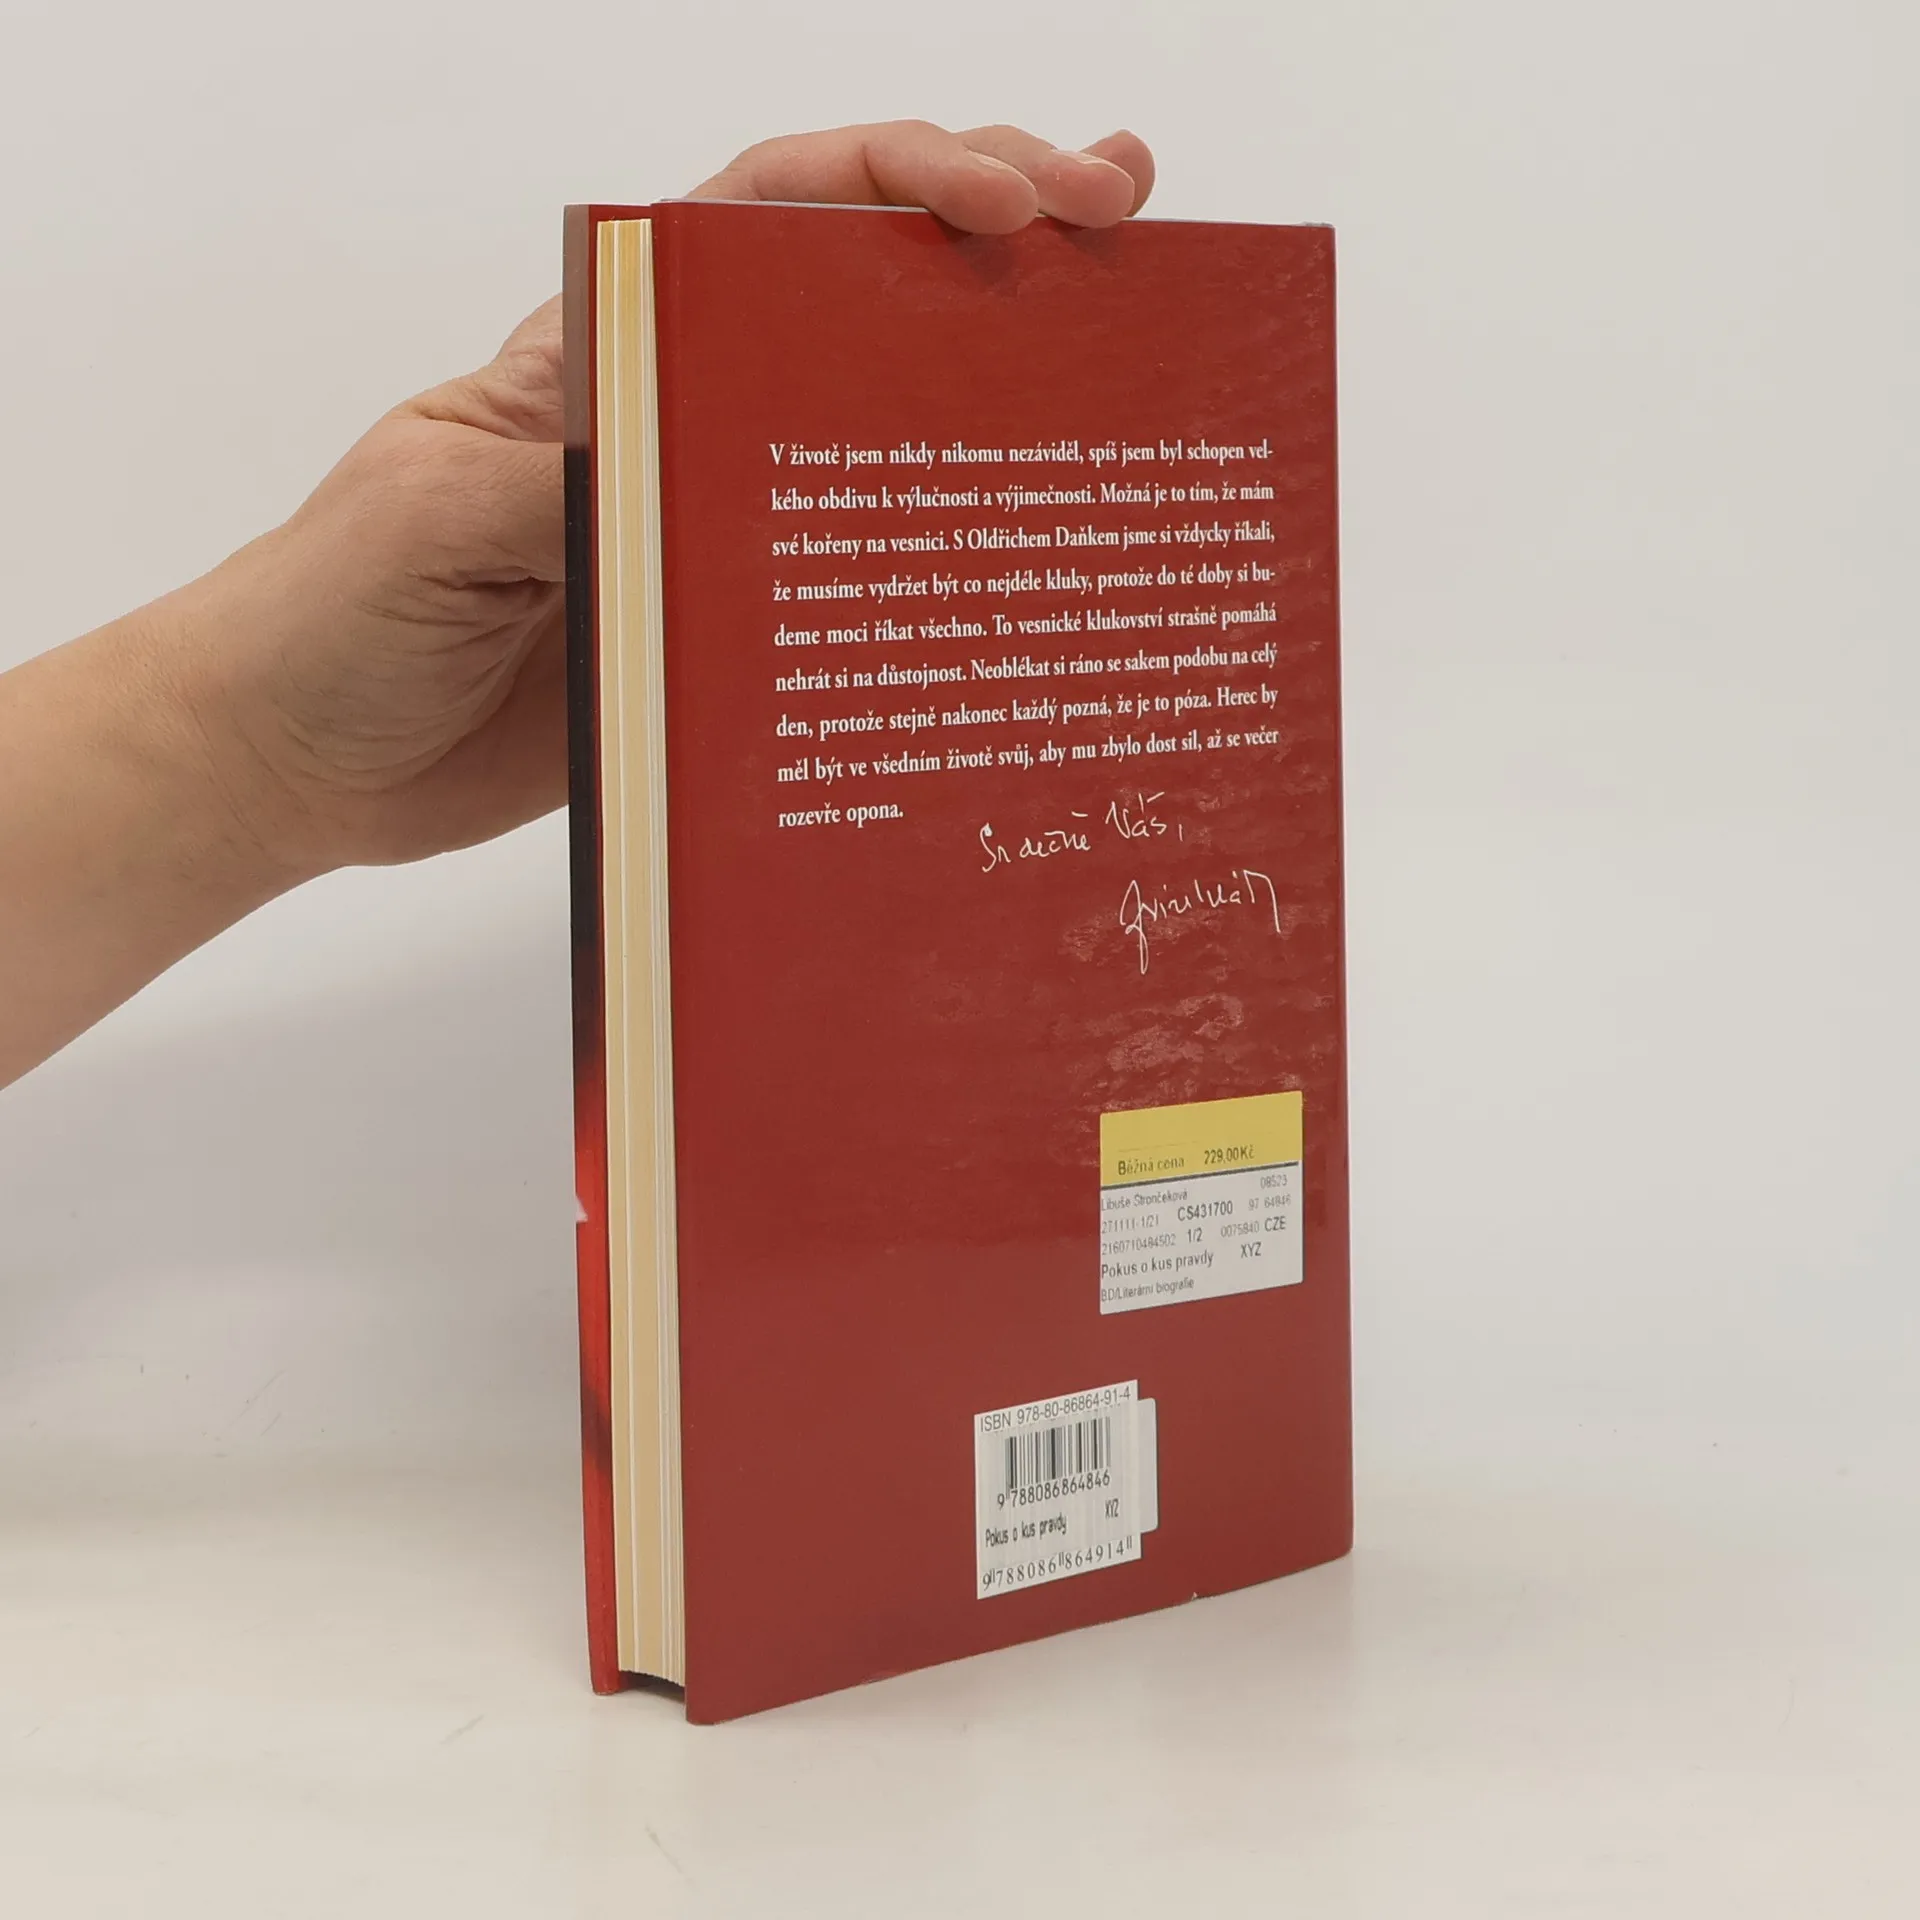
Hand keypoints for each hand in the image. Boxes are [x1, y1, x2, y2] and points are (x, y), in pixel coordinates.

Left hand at [177, 121, 1156, 877]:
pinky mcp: (724, 630)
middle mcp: (679, 417)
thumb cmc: (331, 610)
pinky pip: (850, 581)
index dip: (897, 177)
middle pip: (856, 289)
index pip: (768, 214)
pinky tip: (1027, 551)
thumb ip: (571, 470)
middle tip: (1124, 216)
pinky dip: (942, 556)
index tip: (1010, 198)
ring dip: (996, 376)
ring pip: (876, 424)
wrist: (297, 760)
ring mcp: (712, 524)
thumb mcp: (441, 516)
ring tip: (1126, 332)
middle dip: (996, 226)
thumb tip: (697, 451)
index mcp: (604, 353)